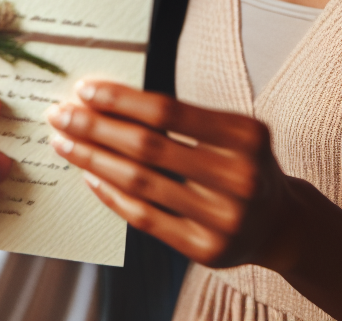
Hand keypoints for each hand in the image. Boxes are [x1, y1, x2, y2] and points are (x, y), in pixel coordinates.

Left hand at [47, 81, 341, 320]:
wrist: (279, 223)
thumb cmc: (244, 163)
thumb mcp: (232, 131)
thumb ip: (183, 118)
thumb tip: (110, 100)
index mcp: (246, 136)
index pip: (169, 112)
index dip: (122, 100)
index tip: (86, 90)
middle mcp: (240, 178)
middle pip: (149, 147)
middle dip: (97, 128)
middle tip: (61, 114)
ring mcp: (223, 219)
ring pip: (141, 183)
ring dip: (94, 159)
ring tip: (65, 142)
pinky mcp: (206, 251)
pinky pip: (145, 218)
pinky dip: (112, 195)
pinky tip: (89, 175)